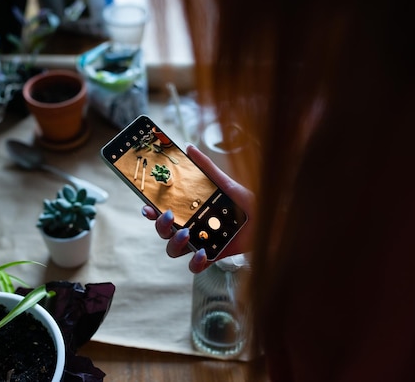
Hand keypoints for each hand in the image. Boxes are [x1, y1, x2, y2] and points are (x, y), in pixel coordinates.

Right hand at [142, 144, 254, 272]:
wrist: (267, 219)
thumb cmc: (245, 201)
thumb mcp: (224, 182)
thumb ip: (206, 167)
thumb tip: (189, 147)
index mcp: (189, 211)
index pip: (163, 212)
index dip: (151, 211)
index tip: (147, 207)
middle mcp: (190, 228)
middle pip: (164, 232)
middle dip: (161, 226)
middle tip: (170, 216)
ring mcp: (199, 243)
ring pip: (173, 250)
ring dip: (174, 243)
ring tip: (186, 233)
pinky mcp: (211, 257)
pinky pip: (194, 266)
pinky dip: (194, 262)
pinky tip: (202, 253)